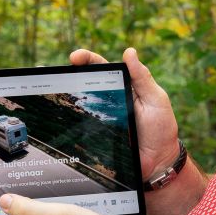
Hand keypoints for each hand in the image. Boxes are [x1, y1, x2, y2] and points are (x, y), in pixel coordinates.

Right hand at [70, 46, 179, 179]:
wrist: (158, 163)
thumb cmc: (161, 129)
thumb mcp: (156, 100)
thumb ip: (142, 77)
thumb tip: (129, 51)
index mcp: (124, 86)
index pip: (102, 67)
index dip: (87, 59)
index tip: (74, 57)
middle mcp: (109, 99)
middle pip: (85, 82)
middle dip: (69, 74)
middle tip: (57, 73)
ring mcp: (101, 118)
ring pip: (79, 104)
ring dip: (66, 96)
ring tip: (54, 90)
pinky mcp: (97, 135)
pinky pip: (80, 126)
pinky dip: (69, 121)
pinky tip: (59, 117)